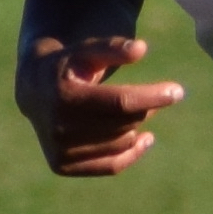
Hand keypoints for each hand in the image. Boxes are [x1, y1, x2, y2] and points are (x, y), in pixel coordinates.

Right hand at [20, 33, 183, 176]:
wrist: (35, 90)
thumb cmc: (69, 65)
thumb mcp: (87, 51)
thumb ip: (112, 47)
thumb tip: (141, 48)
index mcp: (63, 96)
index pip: (120, 103)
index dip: (152, 96)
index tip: (177, 91)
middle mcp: (58, 127)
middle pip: (124, 122)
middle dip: (145, 107)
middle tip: (153, 96)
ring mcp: (59, 150)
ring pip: (121, 143)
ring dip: (135, 126)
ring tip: (133, 110)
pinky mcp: (63, 165)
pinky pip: (111, 166)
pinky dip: (131, 153)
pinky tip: (144, 138)